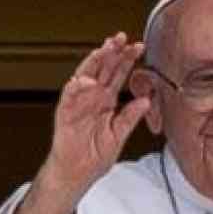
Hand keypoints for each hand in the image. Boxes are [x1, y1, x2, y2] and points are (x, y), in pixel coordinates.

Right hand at [39, 33, 151, 196]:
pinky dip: (76, 88)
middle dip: (112, 53)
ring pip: (85, 77)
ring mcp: (78, 105)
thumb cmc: (95, 155)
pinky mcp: (65, 115)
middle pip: (102, 70)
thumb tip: (147, 100)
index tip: (139, 47)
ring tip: (104, 49)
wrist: (77, 175)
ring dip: (93, 62)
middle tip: (121, 38)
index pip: (118, 75)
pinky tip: (85, 80)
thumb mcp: (119, 135)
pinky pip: (68, 98)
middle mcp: (92, 98)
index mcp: (107, 101)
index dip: (127, 60)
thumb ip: (131, 117)